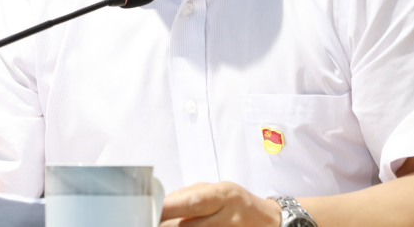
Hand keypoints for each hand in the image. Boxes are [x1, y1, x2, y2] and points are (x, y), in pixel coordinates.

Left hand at [160, 181, 282, 226]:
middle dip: (165, 224)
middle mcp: (226, 217)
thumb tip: (163, 202)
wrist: (265, 221)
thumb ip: (190, 195)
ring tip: (160, 224)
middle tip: (148, 221)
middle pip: (187, 225)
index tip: (149, 210)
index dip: (167, 208)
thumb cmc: (236, 202)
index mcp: (223, 195)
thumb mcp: (217, 190)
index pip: (191, 203)